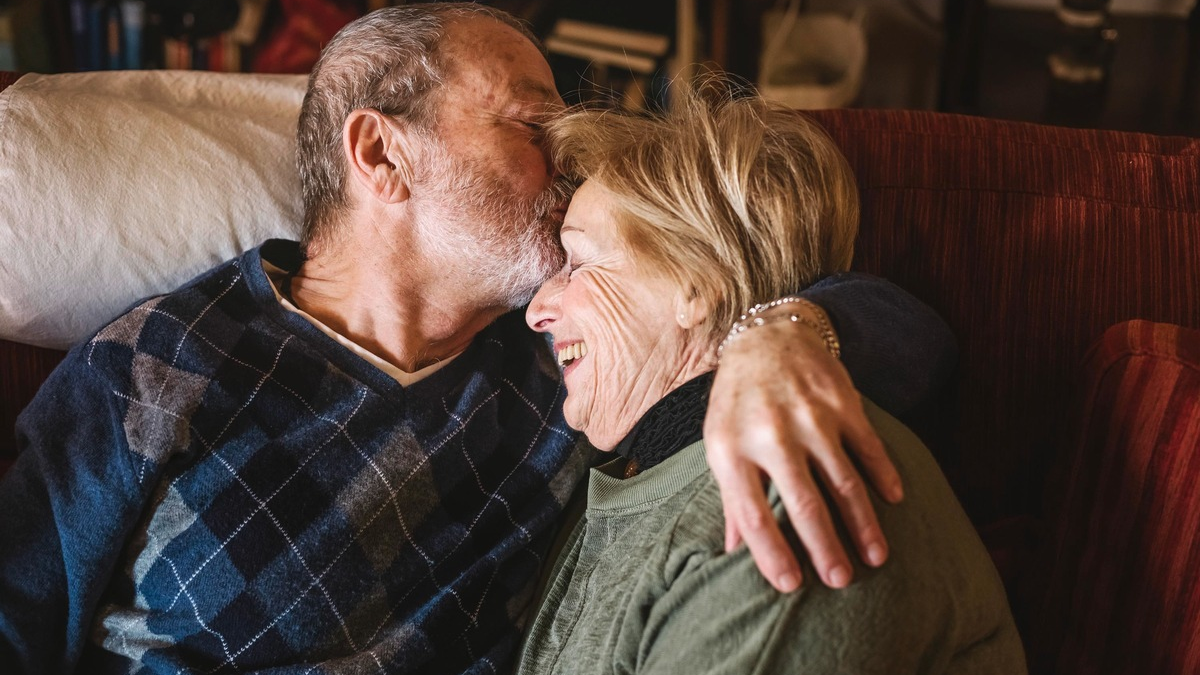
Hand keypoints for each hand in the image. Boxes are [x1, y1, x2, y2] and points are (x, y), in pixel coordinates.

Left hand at [703, 306, 902, 591]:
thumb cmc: (738, 403)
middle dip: (825, 547)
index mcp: (732, 449)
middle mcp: (771, 433)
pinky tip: (894, 501)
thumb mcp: (721, 445)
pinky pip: (868, 446)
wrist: (767, 338)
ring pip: (843, 480)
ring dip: (862, 523)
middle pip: (803, 503)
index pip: (752, 513)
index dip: (771, 553)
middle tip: (841, 581)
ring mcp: (810, 416)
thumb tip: (731, 553)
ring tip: (875, 557)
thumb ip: (731, 498)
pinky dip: (883, 475)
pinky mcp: (842, 402)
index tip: (791, 586)